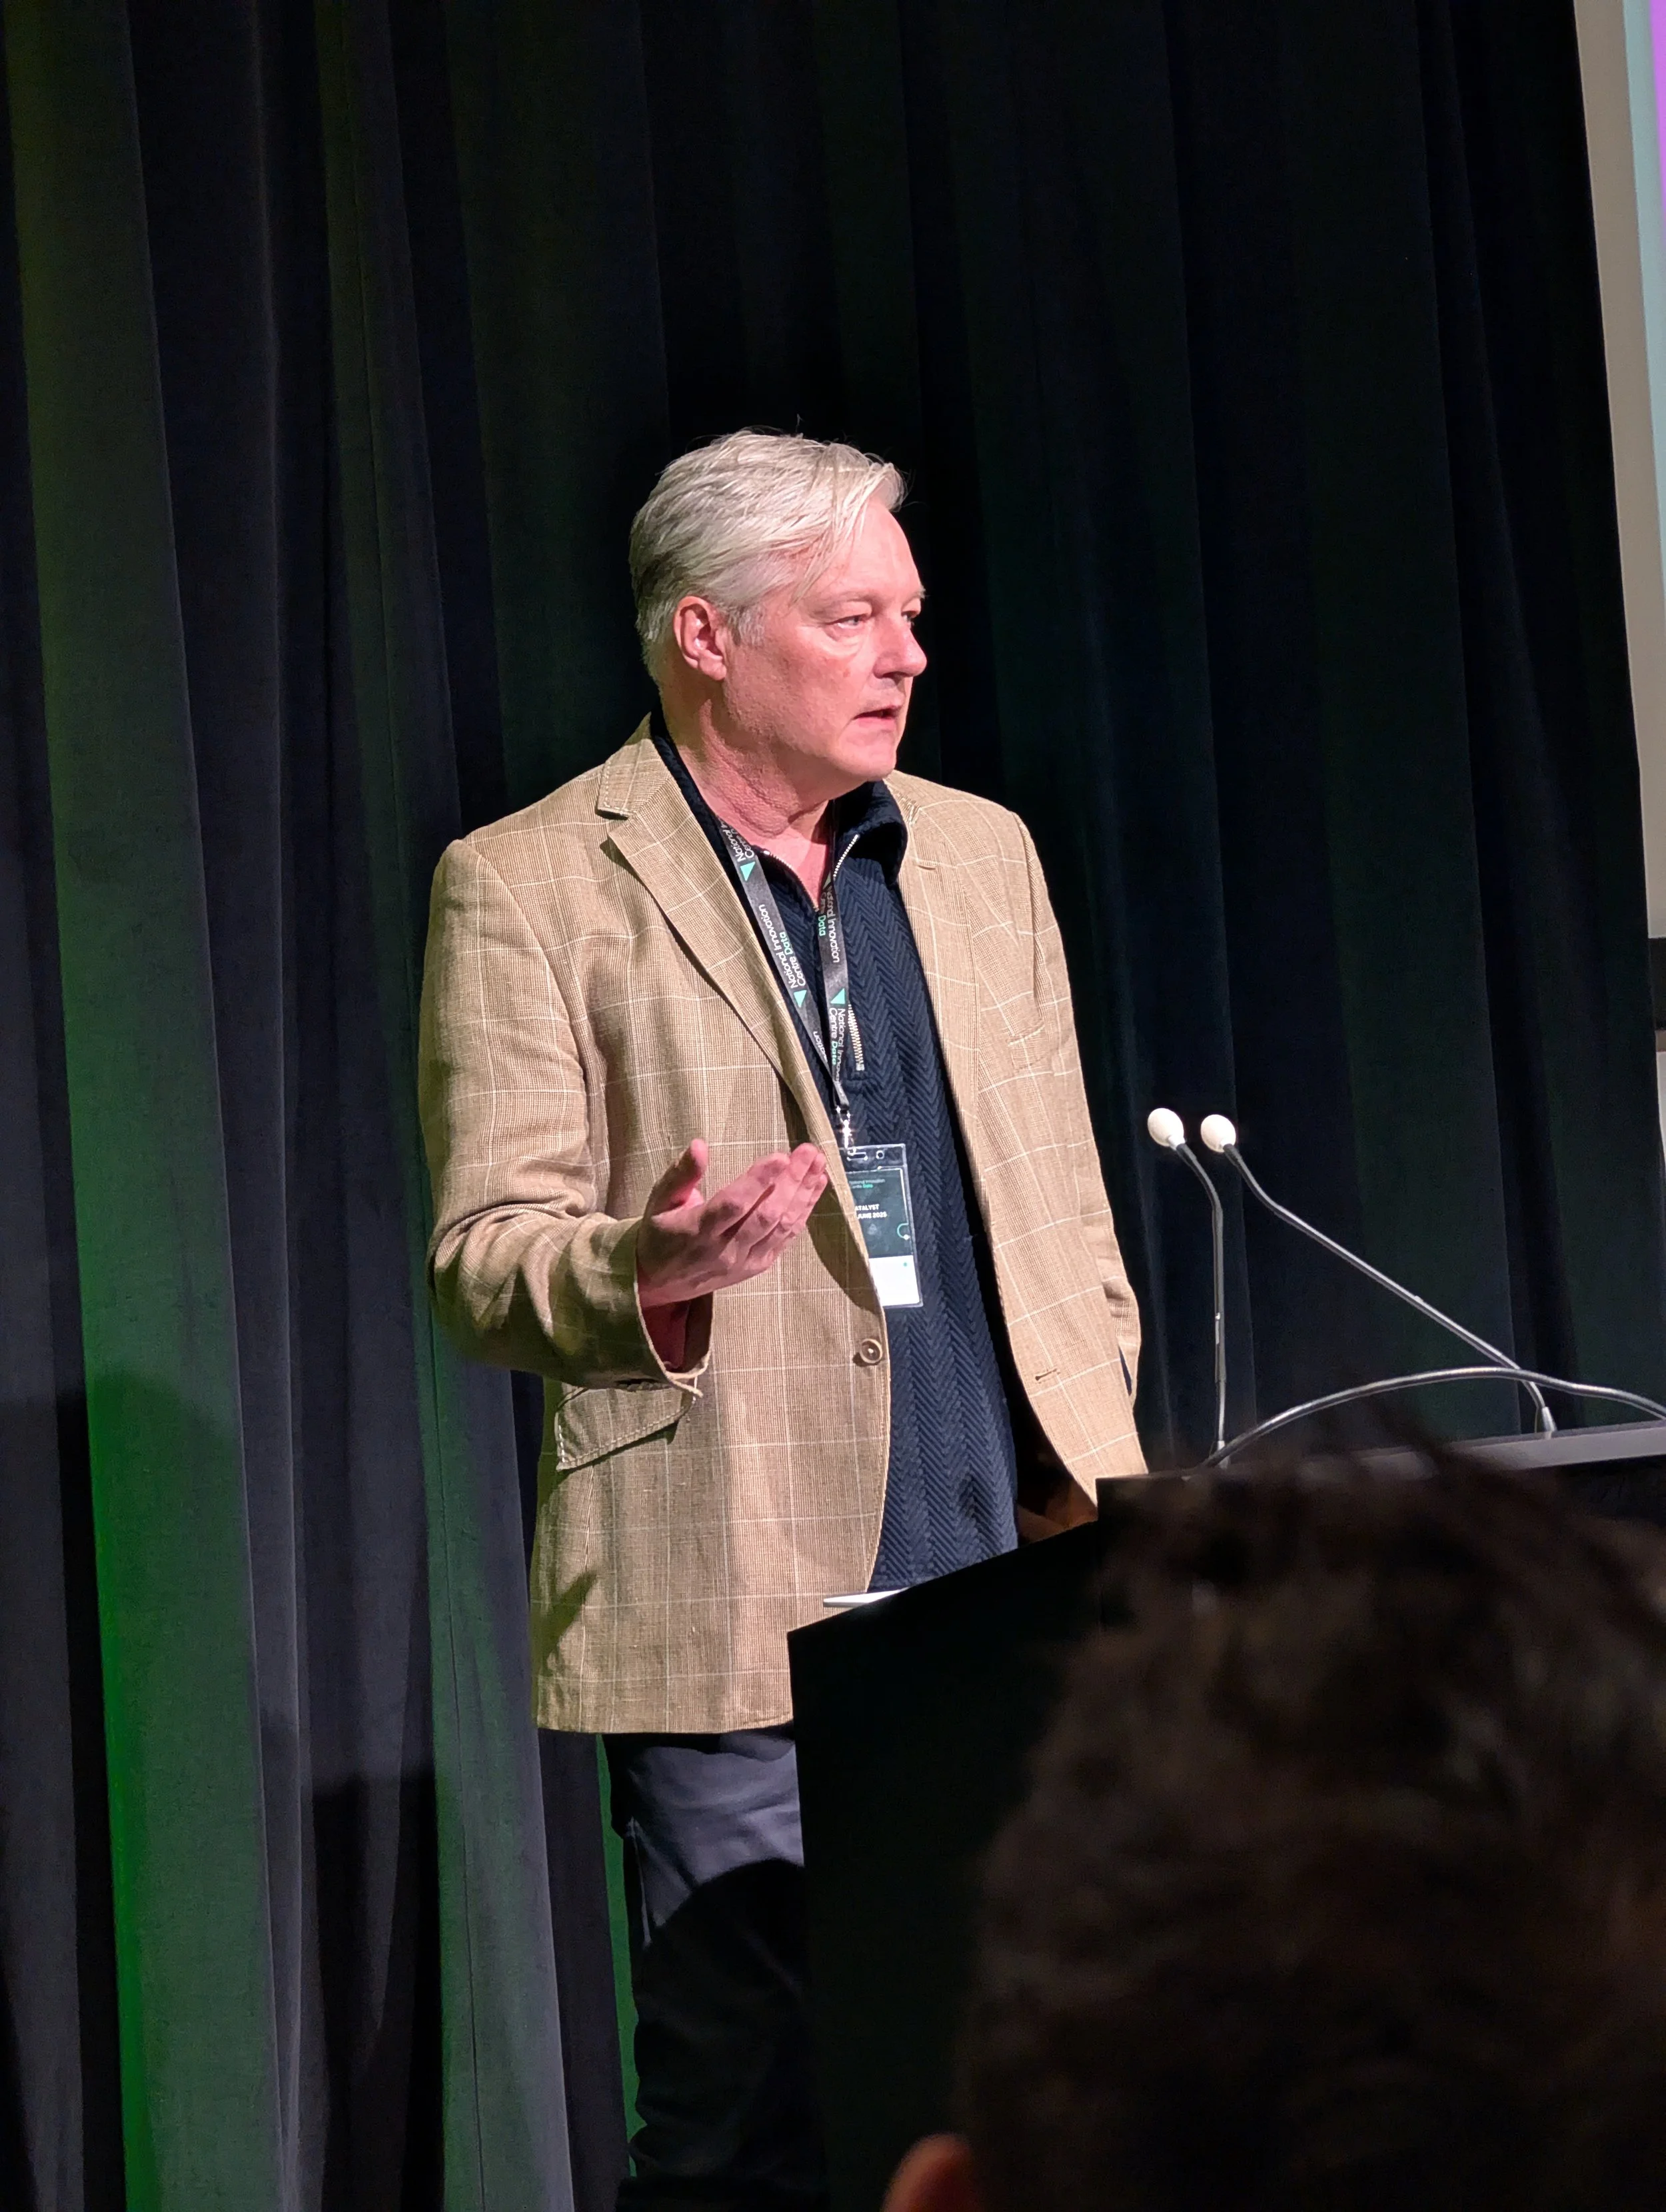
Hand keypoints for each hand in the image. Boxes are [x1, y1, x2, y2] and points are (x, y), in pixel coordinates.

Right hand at [635, 1138, 829, 1362]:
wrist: (657, 1284)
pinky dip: (801, 1216)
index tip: (781, 1156)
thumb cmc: (659, 1234)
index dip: (759, 1180)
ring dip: (804, 1196)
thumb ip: (681, 1174)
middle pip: (766, 1214)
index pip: (733, 1204)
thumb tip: (700, 1145)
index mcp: (697, 1230)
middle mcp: (724, 1249)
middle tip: (810, 1152)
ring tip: (819, 1167)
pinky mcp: (755, 1268)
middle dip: (792, 1181)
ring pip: (780, 1228)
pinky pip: (784, 1241)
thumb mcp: (659, 1200)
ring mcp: (743, 1262)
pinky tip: (813, 1192)